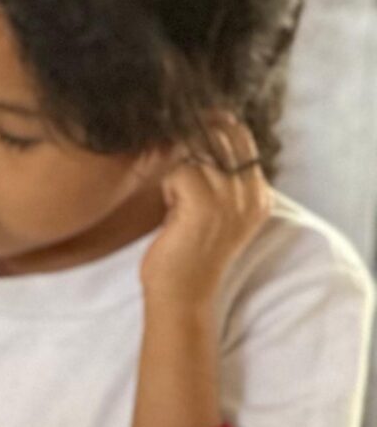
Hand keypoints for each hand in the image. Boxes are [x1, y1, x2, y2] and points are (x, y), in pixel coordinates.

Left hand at [141, 119, 270, 316]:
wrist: (182, 297)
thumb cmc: (188, 256)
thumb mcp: (215, 215)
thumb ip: (218, 182)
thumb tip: (198, 139)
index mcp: (259, 196)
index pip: (242, 139)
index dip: (213, 128)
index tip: (187, 133)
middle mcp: (250, 195)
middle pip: (223, 138)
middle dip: (192, 140)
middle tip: (173, 162)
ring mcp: (230, 200)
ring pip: (199, 152)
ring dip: (178, 167)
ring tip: (174, 198)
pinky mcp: (204, 207)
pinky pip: (180, 171)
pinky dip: (167, 185)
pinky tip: (169, 209)